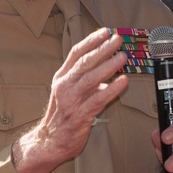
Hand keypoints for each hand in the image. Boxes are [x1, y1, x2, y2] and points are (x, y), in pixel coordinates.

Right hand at [14, 29, 128, 172]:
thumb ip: (86, 78)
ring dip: (109, 66)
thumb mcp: (69, 91)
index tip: (105, 31)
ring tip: (123, 57)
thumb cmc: (62, 114)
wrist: (49, 141)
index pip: (76, 53)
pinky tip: (123, 82)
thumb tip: (108, 67)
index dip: (91, 40)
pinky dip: (112, 89)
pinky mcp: (80, 115)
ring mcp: (71, 100)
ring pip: (91, 78)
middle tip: (118, 39)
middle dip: (103, 49)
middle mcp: (65, 85)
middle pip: (85, 62)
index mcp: (62, 77)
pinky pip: (98, 99)